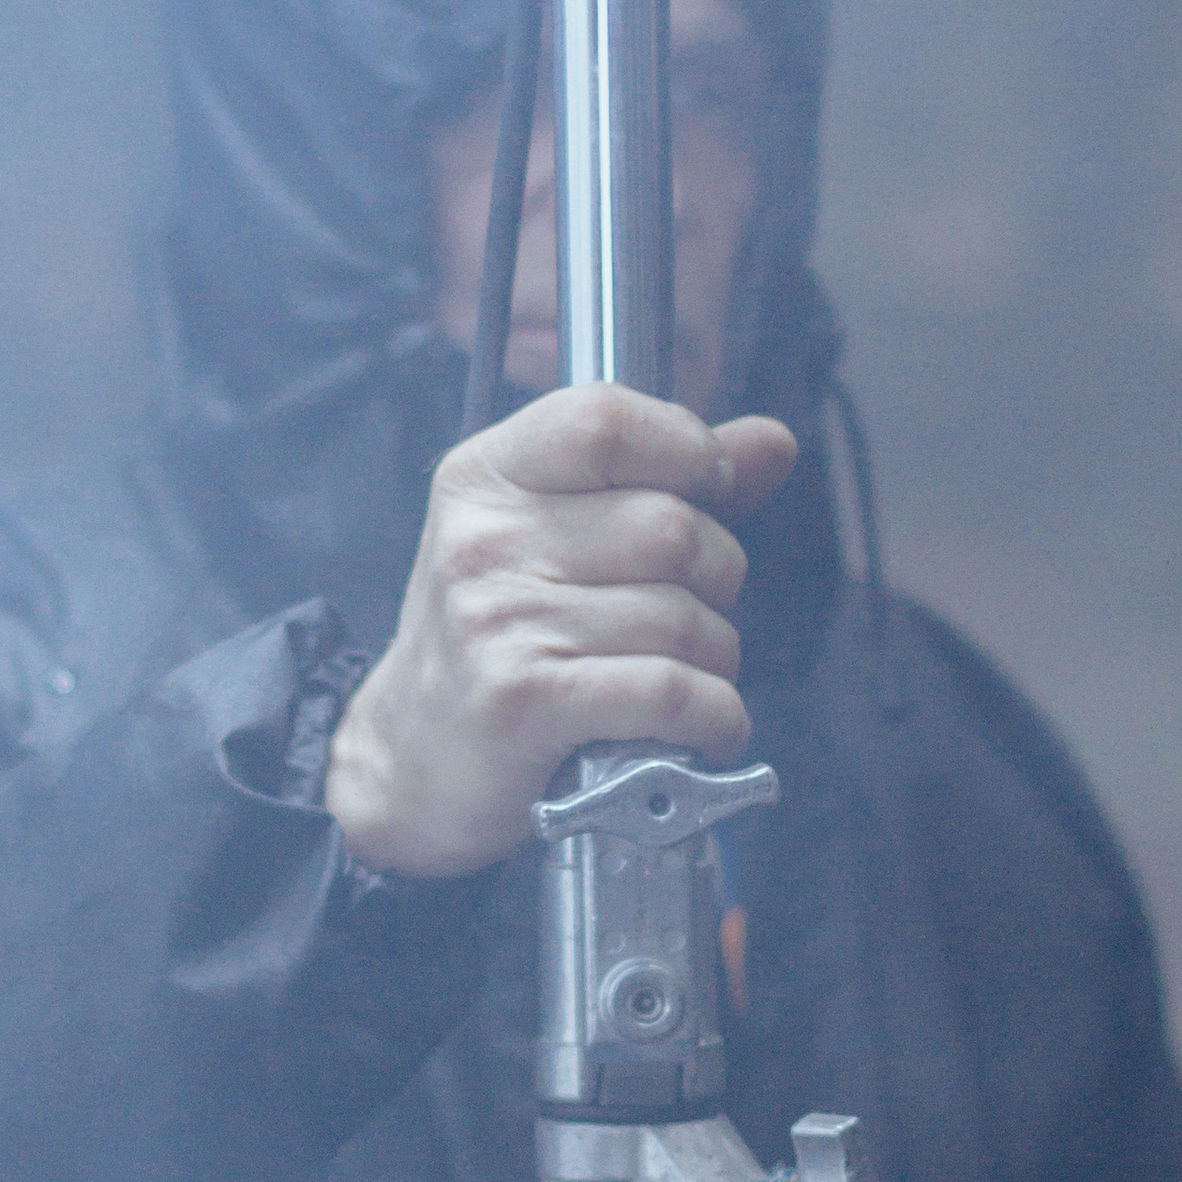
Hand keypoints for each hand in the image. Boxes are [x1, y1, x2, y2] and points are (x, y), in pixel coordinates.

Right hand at [323, 385, 795, 877]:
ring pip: (684, 619)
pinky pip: (672, 691)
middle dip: (717, 576)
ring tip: (682, 676)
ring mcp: (499, 622)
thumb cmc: (497, 640)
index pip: (605, 419)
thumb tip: (773, 442)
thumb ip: (664, 481)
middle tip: (690, 611)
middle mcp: (483, 542)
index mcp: (484, 478)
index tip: (710, 490)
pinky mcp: (525, 703)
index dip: (688, 448)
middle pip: (671, 526)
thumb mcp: (552, 538)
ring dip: (715, 659)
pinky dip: (715, 716)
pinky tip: (704, 726)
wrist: (409, 762)